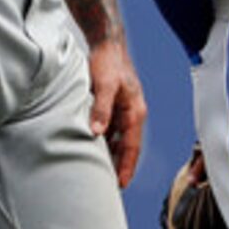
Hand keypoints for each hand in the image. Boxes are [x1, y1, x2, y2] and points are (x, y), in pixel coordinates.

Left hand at [88, 42, 146, 188]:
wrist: (106, 43)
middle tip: (111, 186)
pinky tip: (93, 150)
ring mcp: (123, 110)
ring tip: (101, 173)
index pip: (132, 146)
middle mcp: (132, 113)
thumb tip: (96, 133)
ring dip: (111, 155)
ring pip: (118, 139)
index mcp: (135, 111)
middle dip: (121, 166)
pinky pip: (110, 129)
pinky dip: (103, 141)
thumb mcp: (104, 85)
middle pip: (127, 147)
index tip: (121, 184)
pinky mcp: (113, 105)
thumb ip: (100, 109)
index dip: (127, 166)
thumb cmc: (108, 62)